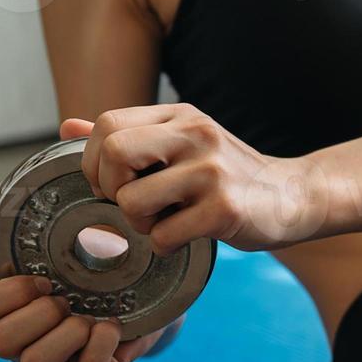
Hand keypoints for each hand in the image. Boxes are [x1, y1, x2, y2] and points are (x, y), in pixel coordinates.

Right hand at [0, 122, 171, 361]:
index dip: (5, 294)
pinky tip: (111, 325)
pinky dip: (99, 347)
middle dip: (34, 316)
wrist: (151, 283)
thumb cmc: (90, 263)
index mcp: (9, 310)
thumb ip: (1, 241)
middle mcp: (26, 342)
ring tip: (87, 316)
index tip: (41, 278)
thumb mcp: (48, 243)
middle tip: (64, 298)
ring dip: (63, 336)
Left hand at [78, 103, 324, 252]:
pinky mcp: (225, 209)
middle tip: (130, 202)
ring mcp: (212, 172)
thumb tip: (68, 128)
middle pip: (114, 152)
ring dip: (139, 224)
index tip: (112, 182)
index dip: (94, 160)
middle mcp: (196, 135)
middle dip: (108, 187)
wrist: (293, 195)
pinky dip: (165, 245)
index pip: (108, 125)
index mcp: (180, 115)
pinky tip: (185, 237)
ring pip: (133, 201)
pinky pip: (165, 236)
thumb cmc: (229, 174)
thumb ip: (129, 135)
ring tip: (164, 222)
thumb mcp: (182, 142)